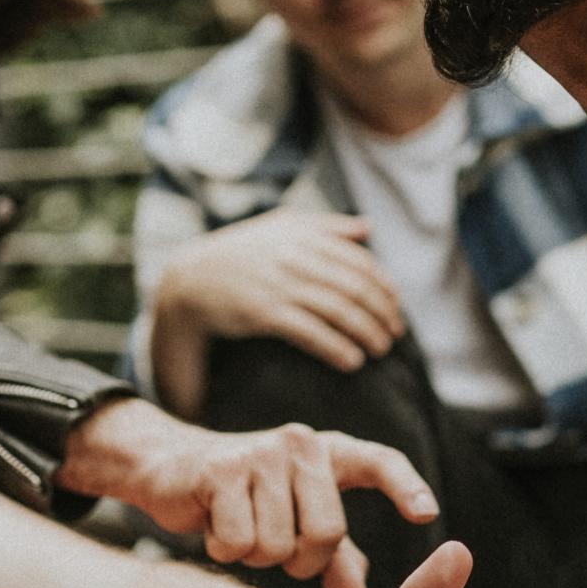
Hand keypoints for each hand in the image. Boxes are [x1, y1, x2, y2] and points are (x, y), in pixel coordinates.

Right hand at [62, 397, 435, 587]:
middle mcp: (300, 444)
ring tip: (241, 528)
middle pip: (327, 533)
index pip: (379, 462)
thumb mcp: (298, 526)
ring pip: (278, 546)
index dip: (405, 488)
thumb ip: (335, 559)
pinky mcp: (219, 470)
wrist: (173, 469)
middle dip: (302, 562)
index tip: (427, 514)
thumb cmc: (249, 500)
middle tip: (278, 551)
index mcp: (329, 453)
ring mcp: (259, 453)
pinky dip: (226, 550)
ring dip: (258, 557)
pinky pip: (238, 543)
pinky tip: (216, 525)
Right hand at [161, 211, 404, 371]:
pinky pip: (311, 333)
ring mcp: (279, 285)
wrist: (190, 280)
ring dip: (367, 333)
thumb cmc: (242, 253)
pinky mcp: (264, 313)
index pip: (359, 262)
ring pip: (338, 310)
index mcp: (303, 236)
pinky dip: (337, 348)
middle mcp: (294, 257)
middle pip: (355, 287)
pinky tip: (353, 361)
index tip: (395, 306)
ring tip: (380, 350)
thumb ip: (326, 226)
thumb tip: (368, 227)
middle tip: (395, 334)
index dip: (383, 286)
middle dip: (382, 313)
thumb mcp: (280, 227)